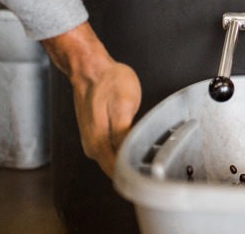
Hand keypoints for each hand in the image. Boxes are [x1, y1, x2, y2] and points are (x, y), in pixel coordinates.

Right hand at [41, 22, 141, 177]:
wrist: (90, 68)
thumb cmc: (108, 81)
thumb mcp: (123, 105)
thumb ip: (123, 133)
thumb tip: (127, 155)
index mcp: (99, 143)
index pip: (118, 172)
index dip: (136, 176)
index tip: (151, 175)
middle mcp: (92, 147)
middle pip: (116, 170)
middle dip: (134, 171)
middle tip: (155, 167)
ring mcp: (92, 141)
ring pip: (113, 161)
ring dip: (129, 161)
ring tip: (149, 158)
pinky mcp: (95, 134)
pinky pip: (111, 151)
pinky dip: (124, 152)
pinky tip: (136, 145)